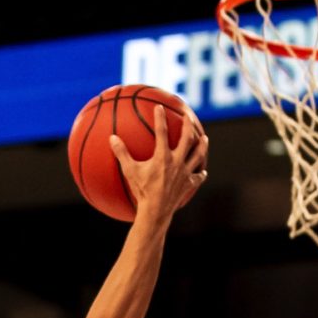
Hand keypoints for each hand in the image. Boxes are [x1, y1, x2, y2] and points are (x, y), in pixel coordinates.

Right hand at [109, 105, 208, 223]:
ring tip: (205, 138)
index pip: (162, 132)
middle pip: (187, 139)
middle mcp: (177, 162)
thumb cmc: (141, 190)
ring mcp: (185, 173)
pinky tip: (202, 171)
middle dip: (188, 126)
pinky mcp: (189, 184)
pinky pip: (198, 177)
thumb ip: (121, 153)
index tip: (160, 107)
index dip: (160, 118)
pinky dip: (200, 173)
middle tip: (188, 117)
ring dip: (202, 146)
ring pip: (198, 155)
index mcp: (163, 156)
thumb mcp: (129, 171)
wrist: (156, 210)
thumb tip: (112, 138)